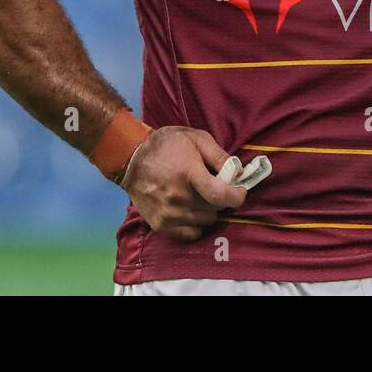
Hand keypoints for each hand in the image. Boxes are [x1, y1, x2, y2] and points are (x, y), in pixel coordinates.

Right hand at [120, 126, 246, 241]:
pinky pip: (191, 233)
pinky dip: (197, 224)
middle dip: (221, 198)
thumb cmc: (167, 145)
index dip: (236, 196)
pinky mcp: (160, 225)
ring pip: (206, 221)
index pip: (220, 195)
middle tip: (214, 187)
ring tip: (200, 196)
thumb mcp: (196, 138)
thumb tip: (237, 172)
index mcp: (188, 173)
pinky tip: (192, 209)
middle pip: (215, 209)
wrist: (131, 158)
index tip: (240, 191)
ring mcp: (168, 214)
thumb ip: (218, 155)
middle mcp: (178, 197)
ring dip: (209, 210)